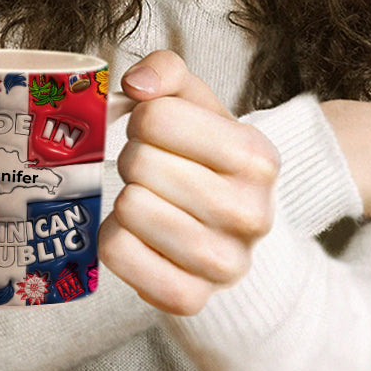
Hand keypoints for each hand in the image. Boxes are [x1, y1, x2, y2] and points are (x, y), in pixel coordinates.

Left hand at [98, 50, 278, 315]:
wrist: (229, 232)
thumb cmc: (202, 158)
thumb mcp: (195, 104)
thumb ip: (167, 71)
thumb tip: (136, 84)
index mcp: (257, 156)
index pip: (155, 117)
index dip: (143, 119)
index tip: (157, 133)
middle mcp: (251, 213)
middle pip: (138, 164)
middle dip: (133, 160)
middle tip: (151, 171)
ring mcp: (224, 264)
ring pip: (129, 209)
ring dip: (125, 199)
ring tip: (148, 200)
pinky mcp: (190, 299)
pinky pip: (117, 253)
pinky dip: (114, 238)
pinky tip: (138, 235)